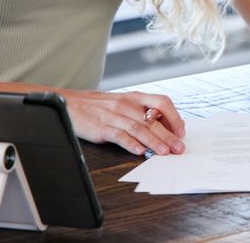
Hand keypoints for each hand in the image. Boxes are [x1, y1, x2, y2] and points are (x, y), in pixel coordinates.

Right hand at [59, 89, 186, 155]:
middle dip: (169, 135)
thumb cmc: (97, 104)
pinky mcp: (100, 127)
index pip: (162, 101)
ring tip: (165, 152)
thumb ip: (141, 110)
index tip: (181, 131)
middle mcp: (126, 104)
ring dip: (154, 141)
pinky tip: (139, 151)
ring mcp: (113, 115)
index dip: (174, 116)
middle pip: (153, 120)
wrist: (68, 102)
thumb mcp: (122, 102)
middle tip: (179, 148)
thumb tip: (164, 125)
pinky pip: (118, 135)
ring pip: (139, 128)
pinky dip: (130, 144)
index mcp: (134, 97)